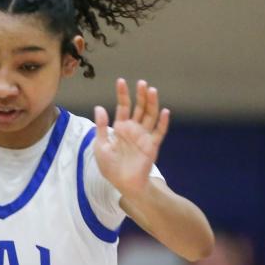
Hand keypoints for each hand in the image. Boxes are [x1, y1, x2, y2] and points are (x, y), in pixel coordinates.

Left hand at [93, 78, 169, 199]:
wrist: (122, 183)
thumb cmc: (110, 166)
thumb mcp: (100, 145)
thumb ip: (101, 127)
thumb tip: (99, 107)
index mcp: (121, 128)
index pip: (123, 107)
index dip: (122, 94)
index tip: (120, 81)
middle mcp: (134, 129)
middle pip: (139, 108)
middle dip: (140, 95)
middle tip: (141, 82)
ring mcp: (144, 136)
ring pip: (150, 116)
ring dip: (152, 103)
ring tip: (152, 90)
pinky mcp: (152, 146)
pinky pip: (159, 132)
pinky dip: (163, 122)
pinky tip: (165, 111)